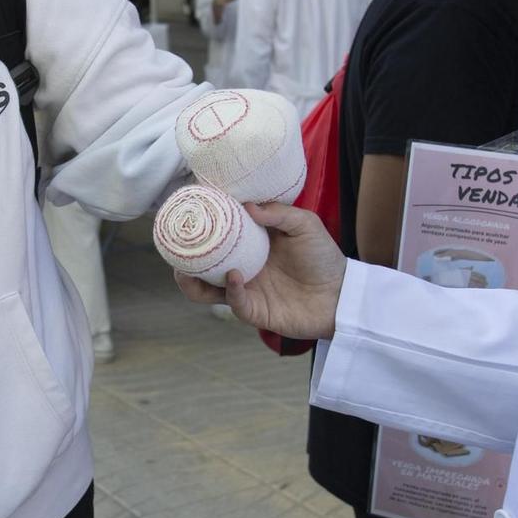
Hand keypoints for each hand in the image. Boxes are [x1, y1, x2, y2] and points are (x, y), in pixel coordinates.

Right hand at [175, 202, 347, 339]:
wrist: (341, 295)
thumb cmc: (324, 258)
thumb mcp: (305, 225)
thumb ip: (279, 213)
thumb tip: (247, 206)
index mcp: (250, 245)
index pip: (218, 235)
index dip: (201, 226)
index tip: (188, 211)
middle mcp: (242, 267)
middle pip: (202, 265)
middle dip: (183, 259)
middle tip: (176, 247)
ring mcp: (246, 290)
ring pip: (206, 290)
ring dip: (192, 282)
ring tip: (187, 270)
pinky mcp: (254, 311)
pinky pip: (233, 303)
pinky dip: (230, 290)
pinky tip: (235, 277)